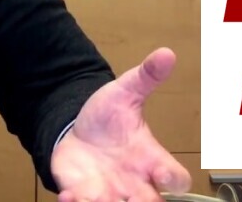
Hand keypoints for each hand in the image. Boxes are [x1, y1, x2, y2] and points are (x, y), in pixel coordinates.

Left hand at [51, 47, 191, 201]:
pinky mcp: (84, 194)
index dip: (174, 180)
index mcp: (149, 158)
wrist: (76, 129)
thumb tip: (166, 53)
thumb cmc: (108, 117)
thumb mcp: (124, 93)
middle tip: (132, 199)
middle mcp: (134, 182)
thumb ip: (145, 77)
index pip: (175, 178)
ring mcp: (109, 192)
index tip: (164, 175)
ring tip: (94, 196)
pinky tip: (67, 195)